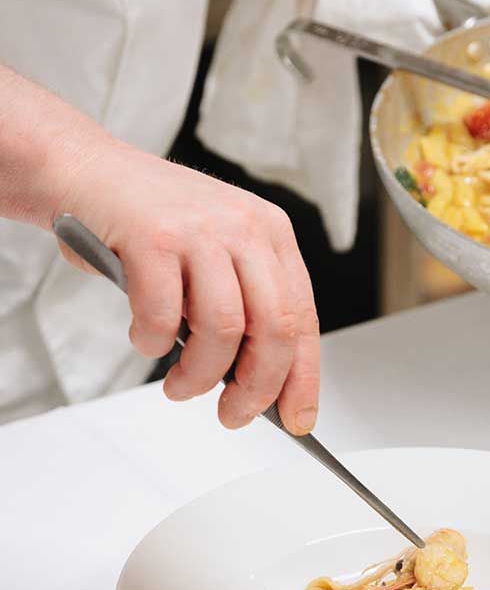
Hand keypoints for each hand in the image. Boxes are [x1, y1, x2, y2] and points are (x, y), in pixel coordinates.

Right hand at [61, 142, 319, 433]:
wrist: (85, 170)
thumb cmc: (149, 224)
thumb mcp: (216, 253)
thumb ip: (242, 305)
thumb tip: (259, 382)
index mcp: (271, 234)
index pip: (304, 318)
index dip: (303, 377)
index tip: (297, 419)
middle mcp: (245, 228)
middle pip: (274, 329)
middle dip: (255, 389)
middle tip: (232, 415)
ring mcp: (201, 230)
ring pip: (224, 330)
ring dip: (199, 375)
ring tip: (179, 387)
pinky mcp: (153, 237)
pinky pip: (163, 316)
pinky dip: (151, 343)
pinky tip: (144, 340)